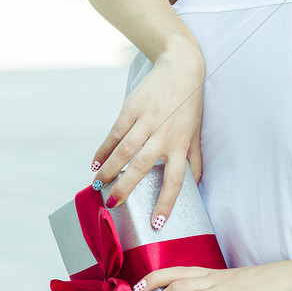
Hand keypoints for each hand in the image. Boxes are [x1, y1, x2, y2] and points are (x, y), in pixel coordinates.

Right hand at [90, 38, 204, 223]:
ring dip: (110, 171)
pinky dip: (103, 150)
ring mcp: (147, 120)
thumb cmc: (189, 103)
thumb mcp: (196, 130)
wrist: (180, 66)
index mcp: (182, 143)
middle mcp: (164, 133)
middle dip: (127, 188)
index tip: (157, 224)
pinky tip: (95, 164)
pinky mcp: (132, 108)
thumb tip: (196, 184)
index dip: (167, 203)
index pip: (176, 179)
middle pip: (143, 166)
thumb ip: (194, 158)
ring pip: (125, 151)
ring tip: (99, 187)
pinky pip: (114, 134)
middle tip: (113, 205)